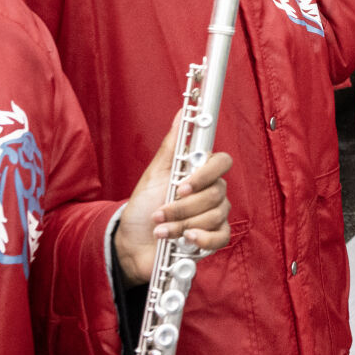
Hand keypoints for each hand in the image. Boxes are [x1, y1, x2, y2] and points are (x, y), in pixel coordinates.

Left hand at [115, 113, 231, 282]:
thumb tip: (183, 112)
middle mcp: (212, 191)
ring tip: (160, 230)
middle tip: (160, 212)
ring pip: (214, 215)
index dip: (205, 175)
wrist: (132, 243)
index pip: (222, 162)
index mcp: (200, 172)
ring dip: (182, 225)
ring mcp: (214, 215)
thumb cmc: (144, 205)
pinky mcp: (212, 237)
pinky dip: (203, 239)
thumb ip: (172, 145)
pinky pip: (221, 236)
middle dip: (183, 207)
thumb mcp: (154, 174)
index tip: (182, 186)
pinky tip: (186, 240)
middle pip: (216, 193)